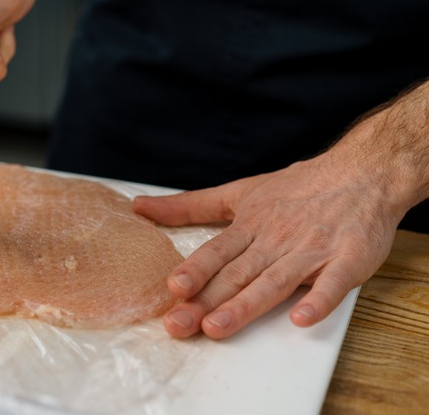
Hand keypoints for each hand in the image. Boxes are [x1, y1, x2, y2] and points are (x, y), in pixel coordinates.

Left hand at [133, 149, 404, 338]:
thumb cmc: (296, 188)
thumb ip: (188, 206)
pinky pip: (333, 283)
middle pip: (237, 274)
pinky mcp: (347, 259)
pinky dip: (319, 300)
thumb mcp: (237, 192)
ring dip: (246, 305)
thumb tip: (139, 207)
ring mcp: (311, 251)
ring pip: (274, 282)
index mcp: (250, 226)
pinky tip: (302, 318)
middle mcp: (276, 240)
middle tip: (179, 324)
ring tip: (218, 327)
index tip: (172, 288)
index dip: (195, 270)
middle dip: (206, 300)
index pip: (216, 252)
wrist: (362, 173)